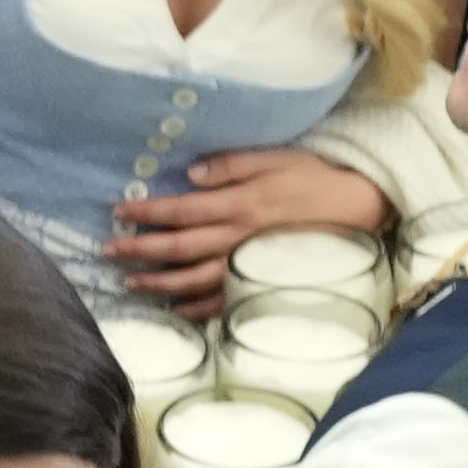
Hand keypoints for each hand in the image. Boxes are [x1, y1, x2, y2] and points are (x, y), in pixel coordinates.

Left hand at [99, 140, 380, 303]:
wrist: (359, 208)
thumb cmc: (315, 177)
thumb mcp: (275, 158)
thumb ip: (231, 166)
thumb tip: (190, 176)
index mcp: (239, 204)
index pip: (180, 211)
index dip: (147, 213)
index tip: (118, 212)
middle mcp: (238, 238)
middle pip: (179, 248)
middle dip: (140, 250)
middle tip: (107, 251)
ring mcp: (250, 265)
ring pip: (194, 281)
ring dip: (159, 283)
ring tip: (130, 283)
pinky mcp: (263, 282)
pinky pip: (224, 302)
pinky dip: (197, 309)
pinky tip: (175, 310)